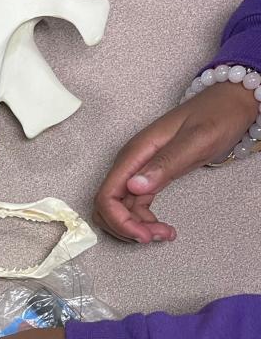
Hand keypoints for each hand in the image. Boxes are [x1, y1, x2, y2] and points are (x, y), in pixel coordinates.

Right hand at [94, 84, 258, 243]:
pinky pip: (135, 205)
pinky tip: (163, 226)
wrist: (230, 102)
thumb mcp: (196, 139)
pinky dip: (144, 221)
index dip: (119, 221)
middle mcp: (132, 162)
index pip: (108, 195)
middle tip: (155, 236)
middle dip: (126, 227)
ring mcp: (139, 169)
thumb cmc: (216, 115)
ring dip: (136, 227)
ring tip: (164, 233)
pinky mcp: (150, 176)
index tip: (142, 234)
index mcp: (136, 153)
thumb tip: (134, 187)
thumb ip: (166, 164)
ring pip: (121, 209)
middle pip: (108, 206)